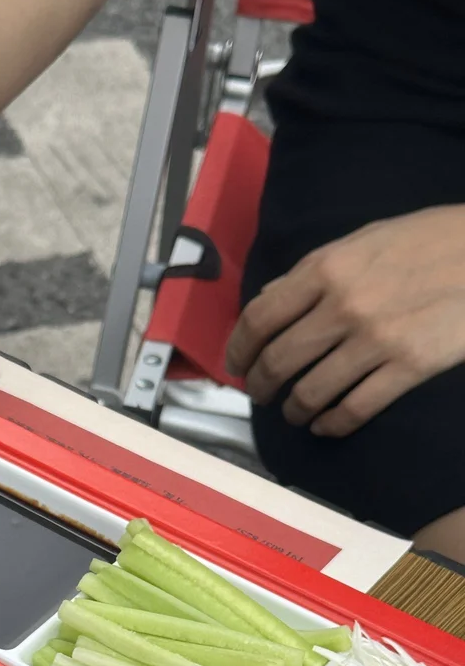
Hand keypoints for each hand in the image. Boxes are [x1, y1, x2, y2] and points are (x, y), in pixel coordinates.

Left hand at [226, 206, 464, 436]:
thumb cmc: (430, 240)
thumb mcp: (365, 240)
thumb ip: (314, 271)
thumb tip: (269, 299)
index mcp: (327, 269)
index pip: (260, 319)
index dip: (238, 349)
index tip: (236, 364)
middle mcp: (343, 306)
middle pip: (278, 362)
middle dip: (260, 386)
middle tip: (261, 393)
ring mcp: (375, 341)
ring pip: (310, 393)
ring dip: (293, 411)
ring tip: (294, 412)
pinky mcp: (407, 367)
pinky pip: (353, 410)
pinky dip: (330, 425)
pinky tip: (325, 425)